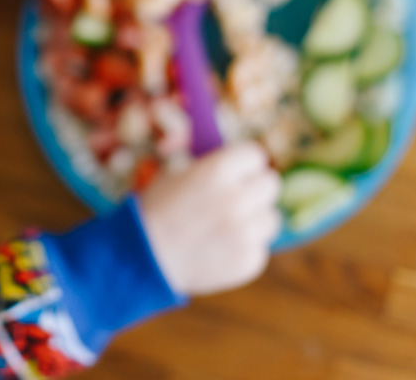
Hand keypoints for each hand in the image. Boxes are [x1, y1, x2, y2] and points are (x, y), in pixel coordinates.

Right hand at [137, 142, 281, 295]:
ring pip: (271, 217)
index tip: (239, 172)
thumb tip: (238, 167)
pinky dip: (244, 248)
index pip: (256, 155)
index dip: (246, 164)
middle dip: (254, 189)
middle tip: (236, 199)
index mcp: (217, 170)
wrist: (144, 257)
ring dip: (253, 220)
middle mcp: (236, 198)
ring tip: (226, 227)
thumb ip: (211, 168)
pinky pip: (259, 247)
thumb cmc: (156, 211)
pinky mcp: (249, 260)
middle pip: (271, 184)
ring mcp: (245, 232)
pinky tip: (220, 248)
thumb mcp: (175, 174)